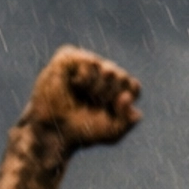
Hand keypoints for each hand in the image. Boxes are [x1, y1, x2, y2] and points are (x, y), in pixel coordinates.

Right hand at [22, 47, 140, 153]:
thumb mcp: (112, 132)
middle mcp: (103, 72)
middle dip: (109, 97)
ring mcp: (87, 63)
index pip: (132, 86)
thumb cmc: (83, 130)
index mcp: (116, 88)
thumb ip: (128, 120)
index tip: (109, 111)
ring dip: (96, 90)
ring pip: (108, 69)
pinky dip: (85, 79)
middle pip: (121, 77)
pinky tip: (74, 85)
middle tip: (92, 104)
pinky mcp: (70, 56)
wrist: (56, 129)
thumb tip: (128, 97)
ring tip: (82, 95)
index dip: (123, 101)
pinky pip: (90, 62)